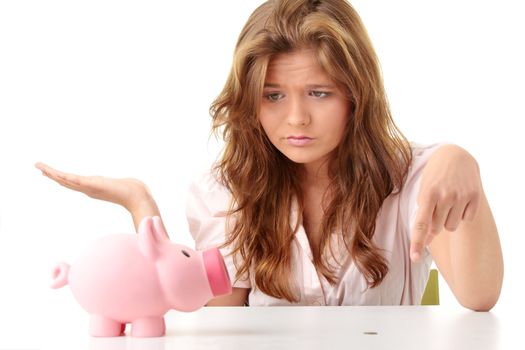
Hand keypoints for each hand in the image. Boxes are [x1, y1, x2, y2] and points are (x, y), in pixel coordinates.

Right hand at [35, 162, 150, 211]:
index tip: (49, 172)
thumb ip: (120, 184)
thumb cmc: (132, 191)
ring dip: (52, 173)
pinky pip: (75, 181)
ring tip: (39, 166)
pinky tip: (55, 173)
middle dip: (50, 174)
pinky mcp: (93, 185)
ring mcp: (89, 188)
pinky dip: (64, 177)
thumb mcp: (120, 185)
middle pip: (64, 181)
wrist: (138, 196)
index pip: (71, 182)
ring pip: (66, 180)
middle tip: (37, 166)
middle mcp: (88, 189)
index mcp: (92, 187)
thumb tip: (126, 183)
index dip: (59, 177)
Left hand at [410, 145, 481, 262]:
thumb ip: (422, 213)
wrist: (455, 156)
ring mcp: (461, 196)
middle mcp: (445, 196)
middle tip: (435, 209)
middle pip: (436, 228)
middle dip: (433, 224)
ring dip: (447, 219)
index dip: (416, 243)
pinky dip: (461, 214)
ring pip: (451, 226)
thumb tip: (425, 240)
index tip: (414, 258)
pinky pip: (466, 219)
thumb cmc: (433, 176)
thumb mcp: (422, 190)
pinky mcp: (475, 197)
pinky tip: (459, 199)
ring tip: (446, 202)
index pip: (420, 224)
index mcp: (428, 194)